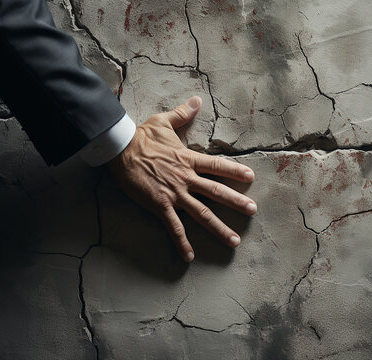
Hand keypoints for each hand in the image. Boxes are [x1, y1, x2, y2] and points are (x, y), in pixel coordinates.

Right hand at [107, 96, 256, 261]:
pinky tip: (189, 257)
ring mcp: (174, 194)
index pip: (218, 166)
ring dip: (219, 228)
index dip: (235, 171)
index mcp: (188, 159)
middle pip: (216, 192)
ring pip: (202, 213)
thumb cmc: (141, 136)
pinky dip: (182, 242)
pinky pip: (173, 227)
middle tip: (252, 211)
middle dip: (236, 202)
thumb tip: (196, 100)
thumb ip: (182, 113)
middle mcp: (186, 178)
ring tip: (234, 241)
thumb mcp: (163, 121)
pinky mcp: (160, 205)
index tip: (251, 178)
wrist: (119, 150)